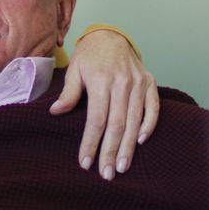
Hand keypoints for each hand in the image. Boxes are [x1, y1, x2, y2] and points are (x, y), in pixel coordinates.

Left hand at [49, 29, 158, 180]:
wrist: (111, 36)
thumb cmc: (89, 56)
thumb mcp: (74, 70)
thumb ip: (68, 92)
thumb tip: (55, 112)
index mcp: (100, 81)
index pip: (96, 119)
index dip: (91, 143)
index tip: (86, 162)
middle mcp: (122, 83)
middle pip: (116, 124)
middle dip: (111, 151)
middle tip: (106, 174)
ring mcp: (138, 83)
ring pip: (134, 121)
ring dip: (128, 146)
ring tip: (122, 166)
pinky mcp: (150, 84)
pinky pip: (153, 108)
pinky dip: (149, 125)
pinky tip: (141, 142)